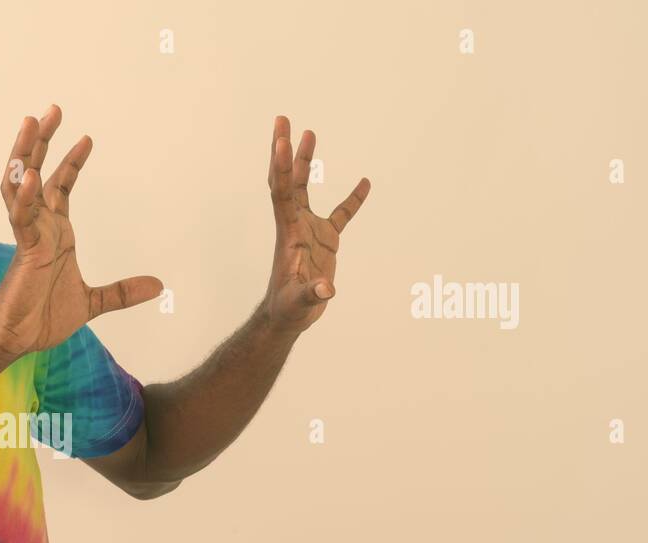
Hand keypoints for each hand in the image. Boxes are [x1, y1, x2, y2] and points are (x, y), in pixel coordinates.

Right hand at [0, 104, 162, 360]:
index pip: (61, 186)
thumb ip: (122, 292)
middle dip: (43, 141)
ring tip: (31, 123)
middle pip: (37, 172)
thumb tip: (158, 287)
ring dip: (25, 154)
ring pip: (20, 184)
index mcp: (54, 233)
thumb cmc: (42, 318)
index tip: (87, 138)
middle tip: (52, 110)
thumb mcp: (93, 302)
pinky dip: (24, 196)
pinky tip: (30, 175)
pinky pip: (21, 217)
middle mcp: (39, 227)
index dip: (71, 161)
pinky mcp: (23, 250)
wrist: (18, 339)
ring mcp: (29, 235)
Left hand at [262, 115, 369, 334]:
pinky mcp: (324, 240)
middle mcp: (295, 224)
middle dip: (283, 151)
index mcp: (288, 232)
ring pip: (305, 188)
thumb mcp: (299, 303)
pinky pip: (340, 215)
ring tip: (309, 132)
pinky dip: (353, 200)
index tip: (281, 140)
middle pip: (286, 180)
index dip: (281, 168)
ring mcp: (309, 230)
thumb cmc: (289, 309)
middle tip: (282, 119)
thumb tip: (326, 288)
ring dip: (305, 161)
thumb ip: (312, 293)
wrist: (288, 317)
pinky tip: (366, 183)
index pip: (282, 193)